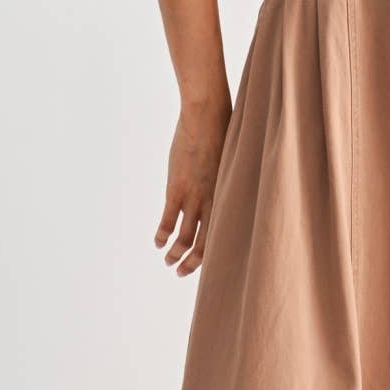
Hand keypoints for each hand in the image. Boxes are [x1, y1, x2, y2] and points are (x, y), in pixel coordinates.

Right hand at [155, 96, 230, 276]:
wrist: (207, 117)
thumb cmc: (225, 134)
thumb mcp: (233, 162)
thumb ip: (229, 180)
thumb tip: (229, 187)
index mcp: (230, 197)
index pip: (224, 235)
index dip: (215, 254)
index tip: (206, 263)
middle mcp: (214, 202)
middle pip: (205, 244)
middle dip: (192, 262)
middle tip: (182, 272)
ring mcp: (194, 197)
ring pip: (184, 237)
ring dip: (174, 253)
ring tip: (168, 261)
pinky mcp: (177, 188)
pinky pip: (168, 220)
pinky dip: (162, 234)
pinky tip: (157, 242)